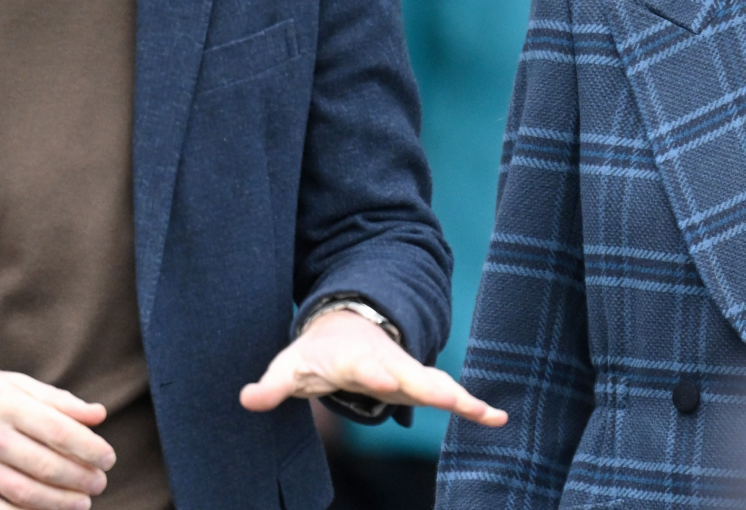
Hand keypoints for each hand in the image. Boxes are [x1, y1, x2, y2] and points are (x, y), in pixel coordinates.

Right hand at [0, 363, 114, 509]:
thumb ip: (59, 400)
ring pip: (23, 492)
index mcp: (9, 404)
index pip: (59, 431)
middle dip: (79, 478)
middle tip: (100, 483)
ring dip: (58, 503)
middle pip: (45, 465)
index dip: (89, 448)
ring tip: (82, 503)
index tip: (109, 458)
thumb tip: (99, 415)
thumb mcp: (16, 383)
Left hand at [239, 310, 507, 426]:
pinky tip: (499, 418)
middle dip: (432, 388)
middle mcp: (390, 364)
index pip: (367, 368)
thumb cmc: (321, 352)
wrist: (349, 327)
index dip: (374, 375)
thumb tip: (247, 399)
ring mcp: (409, 373)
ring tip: (492, 414)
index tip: (384, 382)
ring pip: (439, 386)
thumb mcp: (293, 365)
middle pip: (414, 376)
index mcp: (358, 359)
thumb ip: (272, 384)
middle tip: (454, 399)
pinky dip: (472, 406)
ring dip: (463, 399)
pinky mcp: (419, 384)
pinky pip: (449, 395)